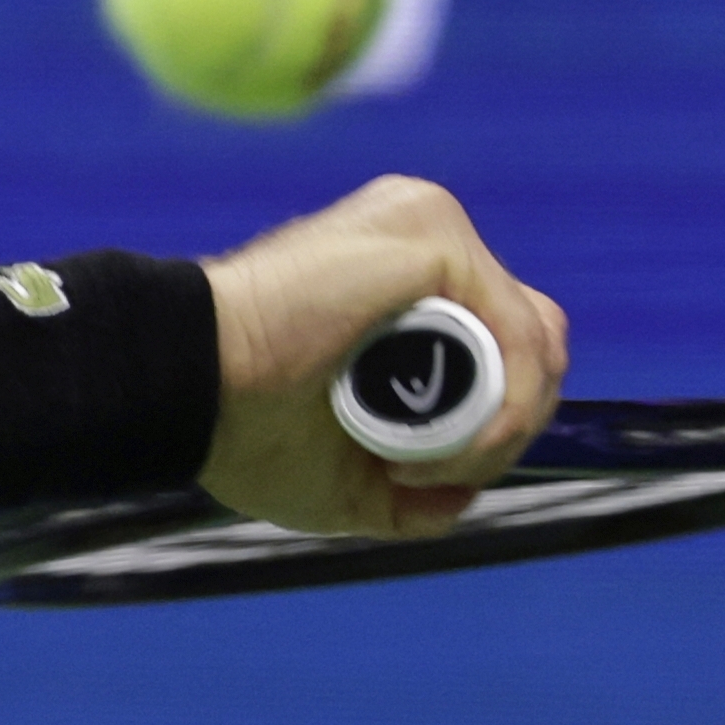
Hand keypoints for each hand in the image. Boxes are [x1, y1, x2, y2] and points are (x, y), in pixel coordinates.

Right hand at [200, 174, 569, 537]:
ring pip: (535, 339)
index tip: (424, 479)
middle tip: (426, 478)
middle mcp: (423, 237)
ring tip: (419, 470)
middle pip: (536, 339)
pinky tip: (433, 448)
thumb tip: (463, 498)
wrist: (189, 390)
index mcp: (403, 280)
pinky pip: (517, 333)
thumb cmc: (243, 430)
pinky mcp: (431, 236)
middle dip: (505, 429)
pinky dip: (497, 409)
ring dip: (499, 428)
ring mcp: (429, 226)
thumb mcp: (347, 481)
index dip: (492, 424)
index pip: (507, 344)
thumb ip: (414, 495)